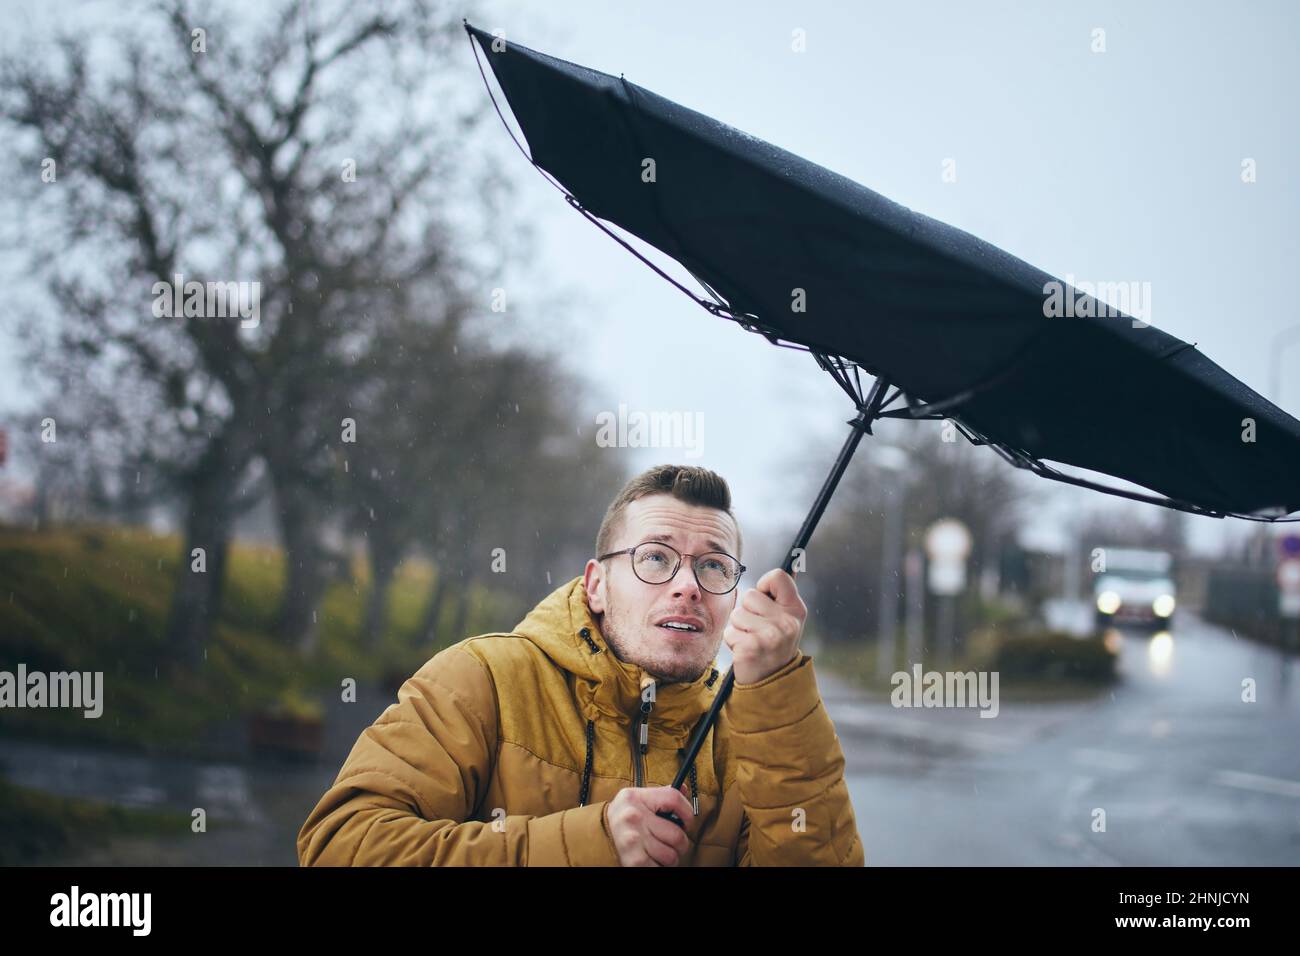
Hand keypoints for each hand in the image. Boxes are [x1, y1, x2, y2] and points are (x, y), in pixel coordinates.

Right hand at [604, 784, 695, 865]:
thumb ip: (659, 795)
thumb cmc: (622, 818)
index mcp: (635, 797)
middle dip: (681, 844)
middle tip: (674, 844)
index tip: (687, 822)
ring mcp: (633, 839)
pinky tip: (652, 860)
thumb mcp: (636, 800)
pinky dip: (659, 867)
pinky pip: (659, 867)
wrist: (595, 837)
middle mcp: (634, 816)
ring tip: (661, 852)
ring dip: (671, 858)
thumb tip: (683, 788)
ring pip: (671, 855)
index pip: (673, 798)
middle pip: (677, 834)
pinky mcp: (633, 860)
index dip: (687, 812)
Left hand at [723, 568, 806, 684]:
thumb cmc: (773, 644)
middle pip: (750, 595)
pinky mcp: (752, 648)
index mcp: (796, 610)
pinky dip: (732, 641)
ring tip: (751, 640)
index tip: (766, 600)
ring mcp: (770, 636)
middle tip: (758, 630)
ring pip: (737, 614)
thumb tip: (794, 565)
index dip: (764, 585)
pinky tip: (745, 651)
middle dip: (748, 612)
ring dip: (738, 627)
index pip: (777, 576)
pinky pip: (729, 631)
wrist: (771, 680)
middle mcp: (786, 622)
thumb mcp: (786, 619)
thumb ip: (783, 595)